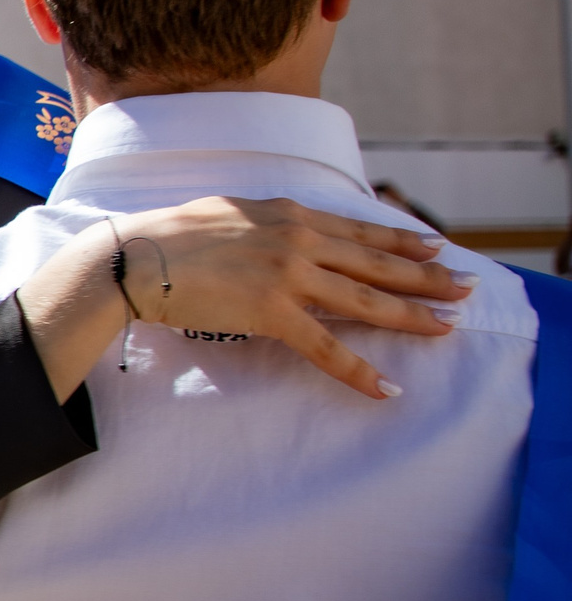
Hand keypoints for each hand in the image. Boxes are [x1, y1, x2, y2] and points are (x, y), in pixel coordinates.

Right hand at [21, 199, 465, 401]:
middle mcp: (298, 239)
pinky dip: (358, 370)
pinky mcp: (272, 312)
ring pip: (364, 301)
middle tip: (466, 287)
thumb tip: (283, 227)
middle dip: (426, 278)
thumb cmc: (168, 237)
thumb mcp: (228, 212)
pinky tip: (385, 387)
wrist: (134, 259)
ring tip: (446, 328)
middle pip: (375, 263)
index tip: (435, 249)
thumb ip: (265, 221)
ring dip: (410, 317)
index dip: (402, 242)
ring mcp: (288, 275)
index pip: (359, 230)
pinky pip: (326, 347)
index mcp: (289, 213)